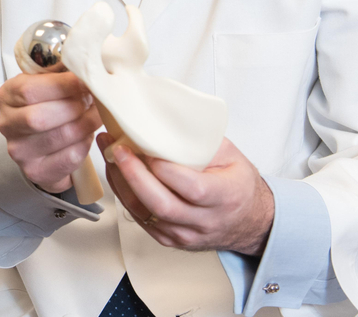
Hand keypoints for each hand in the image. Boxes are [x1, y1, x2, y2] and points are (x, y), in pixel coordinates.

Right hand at [0, 72, 101, 192]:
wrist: (41, 145)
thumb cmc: (47, 105)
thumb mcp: (45, 82)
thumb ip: (59, 70)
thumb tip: (83, 59)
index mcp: (6, 95)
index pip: (29, 90)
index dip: (62, 85)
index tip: (85, 80)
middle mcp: (6, 124)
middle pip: (41, 117)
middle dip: (74, 106)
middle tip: (94, 99)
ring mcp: (19, 151)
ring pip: (60, 136)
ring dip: (86, 123)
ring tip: (96, 113)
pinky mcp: (36, 171)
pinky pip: (70, 157)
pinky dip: (85, 143)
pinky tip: (88, 133)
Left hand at [99, 134, 273, 254]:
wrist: (248, 221)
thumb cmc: (237, 183)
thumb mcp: (231, 155)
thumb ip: (201, 141)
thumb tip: (165, 118)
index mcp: (225, 197)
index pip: (193, 189)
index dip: (166, 170)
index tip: (147, 148)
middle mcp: (205, 221)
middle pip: (162, 205)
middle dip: (135, 175)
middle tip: (118, 149)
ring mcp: (186, 234)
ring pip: (146, 213)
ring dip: (122, 183)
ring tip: (109, 154)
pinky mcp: (170, 240)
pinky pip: (140, 219)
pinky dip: (125, 195)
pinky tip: (117, 173)